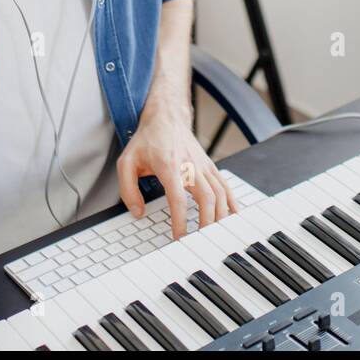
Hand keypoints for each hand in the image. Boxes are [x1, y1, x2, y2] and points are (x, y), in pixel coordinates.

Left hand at [116, 96, 238, 237]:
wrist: (166, 117)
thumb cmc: (147, 140)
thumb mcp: (127, 162)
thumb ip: (128, 189)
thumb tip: (138, 213)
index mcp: (169, 166)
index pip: (178, 198)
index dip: (180, 220)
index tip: (180, 238)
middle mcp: (190, 166)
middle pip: (206, 198)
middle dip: (206, 223)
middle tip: (201, 242)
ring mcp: (202, 166)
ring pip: (219, 194)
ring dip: (220, 216)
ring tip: (215, 235)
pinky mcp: (210, 166)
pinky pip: (225, 186)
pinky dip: (231, 203)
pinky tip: (232, 216)